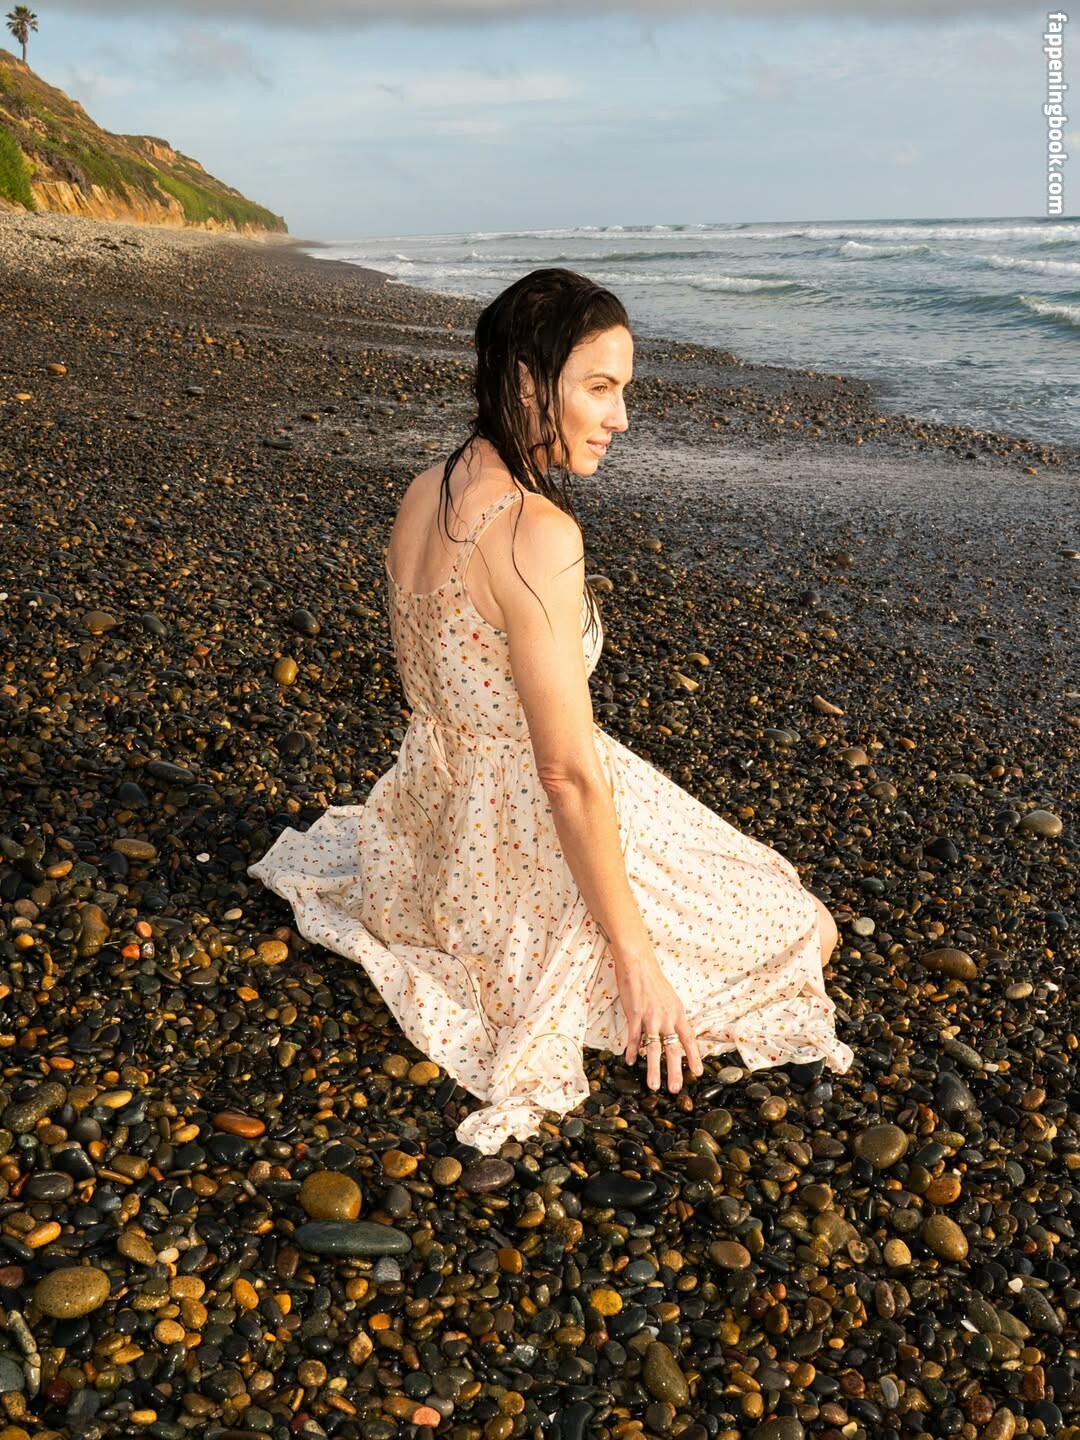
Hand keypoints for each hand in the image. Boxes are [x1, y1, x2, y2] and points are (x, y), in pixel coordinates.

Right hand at [615, 947, 703, 1093]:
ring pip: (654, 1049)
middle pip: (673, 1049)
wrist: (638, 963)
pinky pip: (635, 1038)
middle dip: (674, 1071)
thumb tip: (673, 1032)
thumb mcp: (669, 998)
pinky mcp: (635, 1015)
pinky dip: (633, 1051)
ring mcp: (650, 1017)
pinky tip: (631, 1061)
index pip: (689, 1039)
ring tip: (653, 1086)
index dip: (693, 1057)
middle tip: (675, 1089)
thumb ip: (671, 1016)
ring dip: (653, 1069)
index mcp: (678, 1013)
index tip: (697, 1073)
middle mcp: (667, 1017)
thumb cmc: (653, 980)